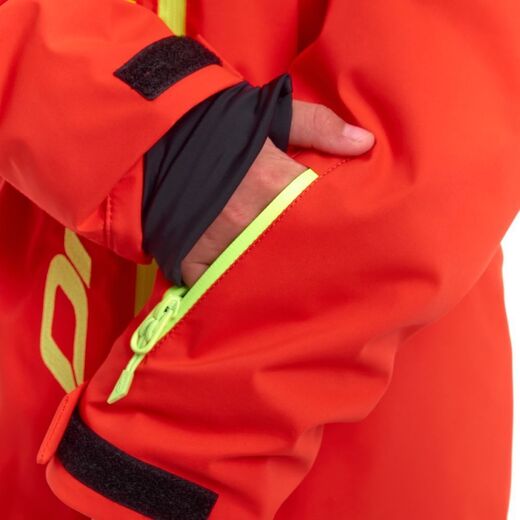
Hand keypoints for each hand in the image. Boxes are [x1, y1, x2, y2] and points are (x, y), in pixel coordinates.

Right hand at [180, 100, 374, 285]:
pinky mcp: (190, 259)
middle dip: (306, 265)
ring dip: (268, 281)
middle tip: (323, 276)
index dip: (333, 233)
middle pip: (291, 256)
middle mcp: (249, 221)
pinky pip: (214, 286)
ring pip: (255, 276)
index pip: (318, 218)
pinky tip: (241, 291)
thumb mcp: (271, 115)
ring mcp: (218, 244)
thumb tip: (366, 143)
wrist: (155, 135)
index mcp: (275, 185)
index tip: (348, 246)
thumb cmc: (217, 124)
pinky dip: (226, 289)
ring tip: (285, 289)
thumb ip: (319, 127)